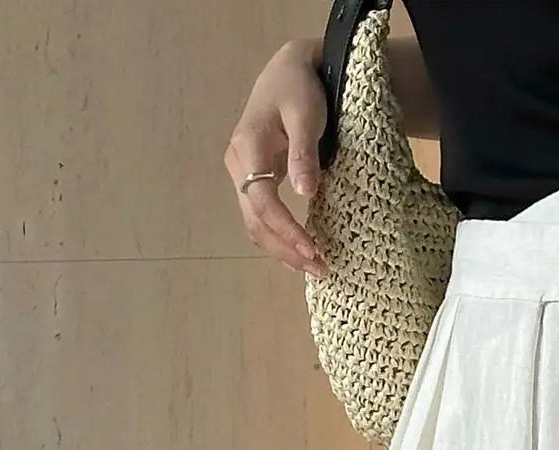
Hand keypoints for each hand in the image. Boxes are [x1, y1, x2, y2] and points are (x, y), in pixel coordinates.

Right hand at [224, 39, 330, 278]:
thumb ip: (304, 153)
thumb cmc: (299, 89)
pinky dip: (279, 238)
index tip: (312, 250)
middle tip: (320, 269)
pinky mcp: (254, 180)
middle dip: (286, 249)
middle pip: (255, 220)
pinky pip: (262, 217)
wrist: (289, 71)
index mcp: (247, 148)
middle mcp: (238, 165)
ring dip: (282, 250)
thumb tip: (306, 191)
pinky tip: (301, 252)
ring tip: (314, 268)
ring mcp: (243, 174)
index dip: (285, 230)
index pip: (261, 201)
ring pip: (255, 223)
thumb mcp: (306, 116)